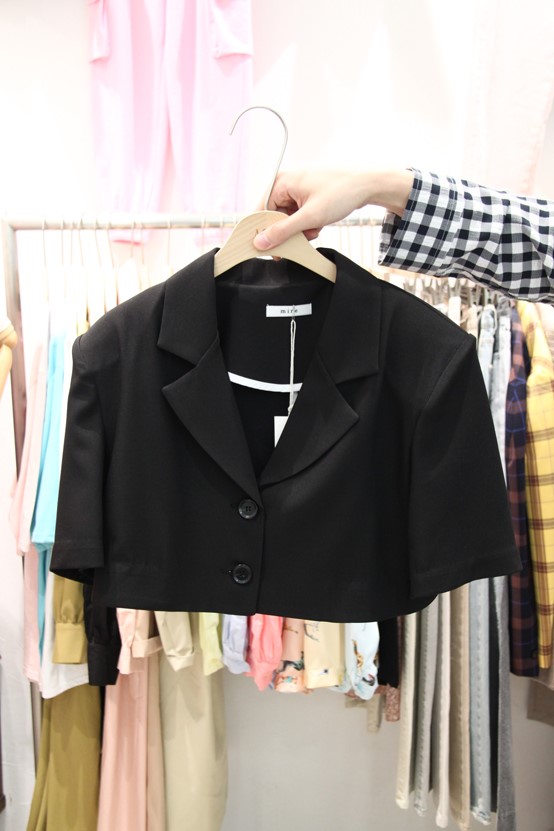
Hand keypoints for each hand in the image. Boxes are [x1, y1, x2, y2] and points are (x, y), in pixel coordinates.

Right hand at [253, 169, 413, 250]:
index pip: (261, 211)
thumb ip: (283, 231)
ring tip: (316, 228)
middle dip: (289, 231)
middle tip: (304, 236)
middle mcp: (286, 182)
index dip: (265, 232)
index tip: (271, 248)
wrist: (368, 184)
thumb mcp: (310, 217)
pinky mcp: (308, 193)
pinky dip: (307, 222)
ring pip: (288, 217)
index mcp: (281, 181)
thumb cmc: (341, 193)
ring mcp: (298, 187)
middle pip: (274, 216)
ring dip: (300, 229)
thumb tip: (260, 242)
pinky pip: (299, 213)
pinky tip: (319, 224)